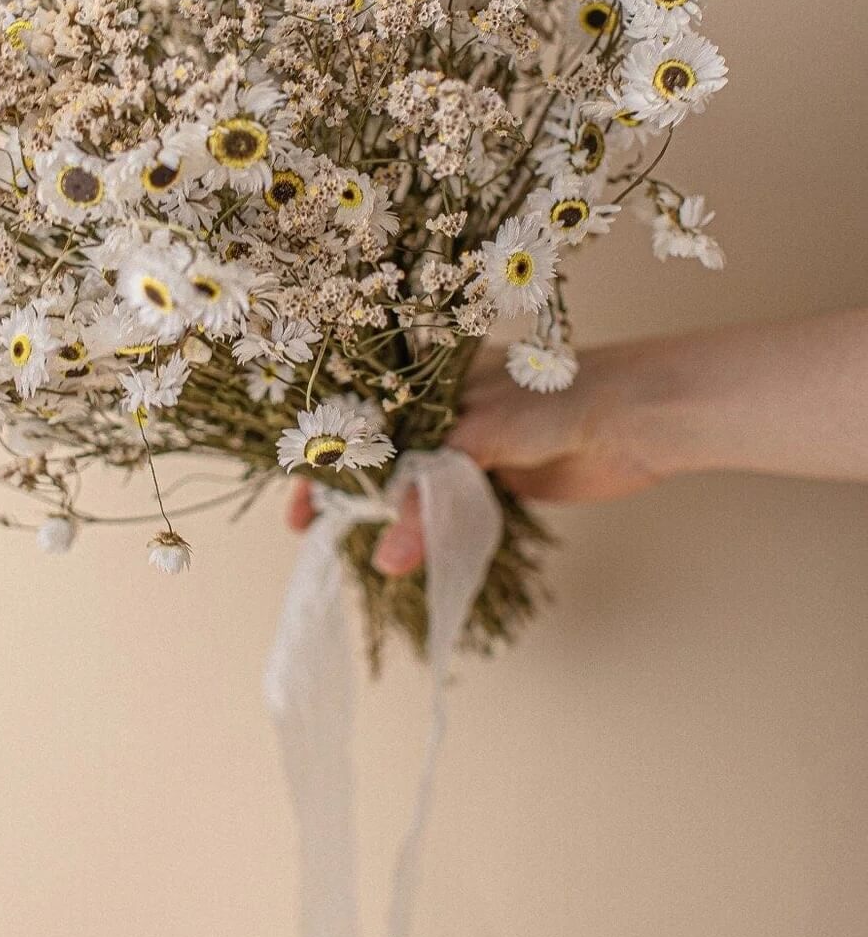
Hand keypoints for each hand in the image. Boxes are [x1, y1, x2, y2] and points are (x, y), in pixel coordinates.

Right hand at [286, 340, 677, 574]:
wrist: (635, 419)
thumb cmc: (555, 400)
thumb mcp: (478, 439)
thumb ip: (429, 499)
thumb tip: (386, 556)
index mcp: (430, 380)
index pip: (360, 419)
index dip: (325, 460)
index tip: (300, 505)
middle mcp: (442, 410)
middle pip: (380, 456)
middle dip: (347, 494)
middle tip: (313, 533)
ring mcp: (469, 447)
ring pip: (412, 486)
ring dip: (386, 519)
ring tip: (350, 550)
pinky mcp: (496, 480)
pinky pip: (448, 510)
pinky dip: (427, 533)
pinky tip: (405, 554)